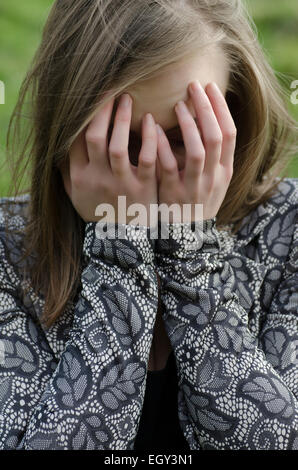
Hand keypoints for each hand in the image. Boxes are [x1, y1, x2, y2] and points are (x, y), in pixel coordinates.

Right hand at [60, 93, 157, 224]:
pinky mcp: (144, 188)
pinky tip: (151, 121)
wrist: (122, 240)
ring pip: (118, 146)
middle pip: (95, 138)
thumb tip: (59, 145)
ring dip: (122, 119)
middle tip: (111, 91)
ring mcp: (121, 183)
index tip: (91, 99)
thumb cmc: (99, 212)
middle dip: (101, 111)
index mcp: (81, 177)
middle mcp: (98, 179)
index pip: (76, 140)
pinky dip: (149, 138)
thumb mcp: (77, 195)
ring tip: (127, 99)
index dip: (82, 117)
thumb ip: (68, 171)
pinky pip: (147, 158)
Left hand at [155, 81, 236, 221]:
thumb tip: (205, 120)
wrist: (185, 235)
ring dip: (189, 125)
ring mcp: (194, 186)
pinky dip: (162, 145)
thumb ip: (212, 156)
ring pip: (197, 150)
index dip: (221, 109)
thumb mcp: (212, 181)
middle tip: (194, 86)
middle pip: (215, 137)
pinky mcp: (173, 193)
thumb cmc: (196, 201)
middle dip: (206, 109)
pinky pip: (169, 166)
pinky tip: (154, 128)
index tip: (210, 87)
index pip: (229, 134)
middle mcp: (212, 178)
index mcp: (223, 171)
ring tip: (178, 104)